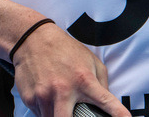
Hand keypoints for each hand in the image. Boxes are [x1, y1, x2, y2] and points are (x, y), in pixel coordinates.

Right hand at [11, 23, 128, 116]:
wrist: (33, 39)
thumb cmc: (66, 50)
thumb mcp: (90, 60)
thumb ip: (101, 83)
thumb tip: (108, 105)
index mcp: (83, 80)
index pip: (105, 102)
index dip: (118, 114)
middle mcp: (64, 90)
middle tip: (78, 116)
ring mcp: (45, 95)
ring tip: (62, 107)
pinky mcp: (29, 98)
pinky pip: (40, 115)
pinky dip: (46, 112)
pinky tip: (48, 98)